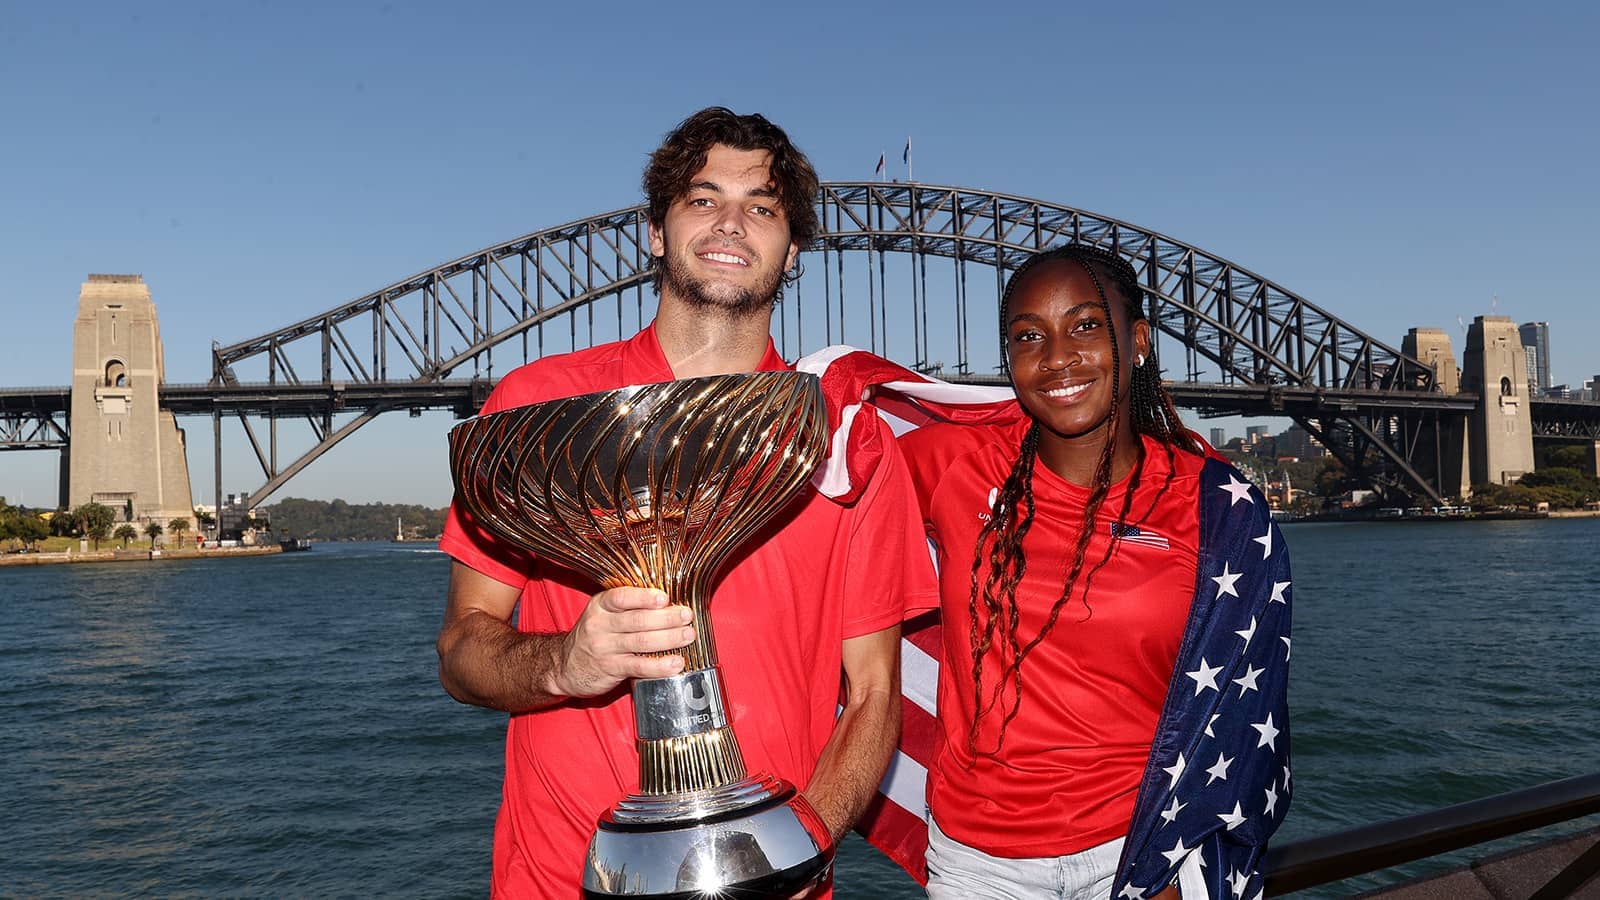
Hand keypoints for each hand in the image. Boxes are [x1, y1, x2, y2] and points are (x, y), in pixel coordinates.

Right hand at [549, 588, 694, 698]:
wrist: (564, 666)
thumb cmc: (593, 636)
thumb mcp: (603, 614)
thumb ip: (628, 606)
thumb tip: (668, 601)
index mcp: (600, 605)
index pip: (622, 597)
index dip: (644, 597)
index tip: (665, 598)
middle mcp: (600, 624)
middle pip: (638, 620)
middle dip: (667, 618)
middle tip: (687, 616)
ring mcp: (604, 648)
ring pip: (641, 642)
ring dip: (669, 638)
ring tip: (688, 636)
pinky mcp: (610, 669)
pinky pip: (639, 666)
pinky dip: (659, 665)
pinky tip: (675, 663)